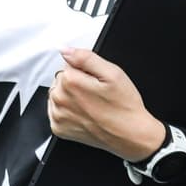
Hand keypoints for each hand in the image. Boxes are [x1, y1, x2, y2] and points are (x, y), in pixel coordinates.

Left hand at [48, 47, 165, 160]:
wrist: (130, 135)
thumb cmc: (124, 106)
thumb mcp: (112, 73)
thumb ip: (86, 57)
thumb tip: (65, 49)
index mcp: (71, 82)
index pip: (69, 63)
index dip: (85, 69)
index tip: (97, 80)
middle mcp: (60, 99)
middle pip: (61, 78)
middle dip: (76, 82)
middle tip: (97, 93)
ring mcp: (58, 115)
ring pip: (57, 94)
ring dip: (71, 96)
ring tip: (91, 104)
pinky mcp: (59, 128)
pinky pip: (56, 111)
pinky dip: (66, 110)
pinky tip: (83, 113)